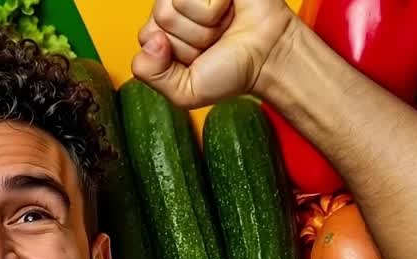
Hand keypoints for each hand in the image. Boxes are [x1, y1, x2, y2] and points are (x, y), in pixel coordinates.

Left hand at [132, 0, 296, 108]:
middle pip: (162, 18)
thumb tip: (151, 42)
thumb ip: (151, 75)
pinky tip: (230, 9)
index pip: (146, 37)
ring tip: (223, 26)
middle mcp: (173, 8)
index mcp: (161, 33)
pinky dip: (218, 6)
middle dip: (192, 38)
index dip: (174, 53)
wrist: (270, 56)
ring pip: (177, 4)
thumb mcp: (184, 92)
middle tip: (214, 41)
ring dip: (206, 24)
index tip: (197, 58)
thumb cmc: (230, 70)